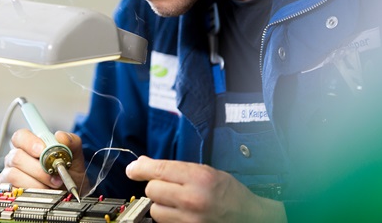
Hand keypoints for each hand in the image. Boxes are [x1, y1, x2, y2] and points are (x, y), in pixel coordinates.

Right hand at [0, 129, 88, 192]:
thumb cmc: (68, 172)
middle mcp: (16, 159)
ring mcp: (11, 175)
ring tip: (52, 186)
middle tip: (54, 174)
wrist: (71, 194)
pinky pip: (15, 191)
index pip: (20, 136)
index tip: (42, 150)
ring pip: (14, 175)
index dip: (29, 142)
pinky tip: (43, 193)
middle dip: (38, 168)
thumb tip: (61, 137)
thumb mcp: (74, 156)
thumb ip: (71, 142)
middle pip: (16, 157)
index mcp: (28, 145)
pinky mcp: (10, 191)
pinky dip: (32, 193)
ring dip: (36, 182)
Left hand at [126, 156, 286, 222]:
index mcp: (199, 178)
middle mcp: (193, 199)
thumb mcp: (206, 171)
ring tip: (177, 202)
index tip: (132, 169)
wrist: (249, 217)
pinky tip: (181, 213)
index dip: (140, 168)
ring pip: (155, 210)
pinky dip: (168, 217)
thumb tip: (142, 164)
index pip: (159, 170)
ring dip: (160, 205)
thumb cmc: (229, 193)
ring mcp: (190, 220)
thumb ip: (174, 168)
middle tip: (169, 187)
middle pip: (152, 190)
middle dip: (156, 187)